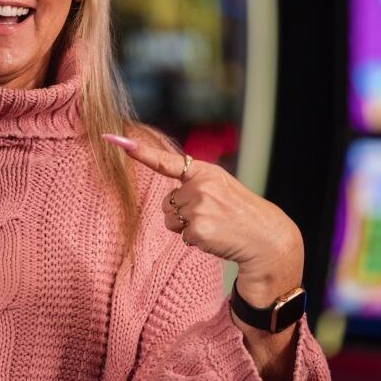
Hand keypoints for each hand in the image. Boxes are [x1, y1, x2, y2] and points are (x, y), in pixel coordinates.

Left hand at [102, 134, 303, 305]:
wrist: (266, 238)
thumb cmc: (240, 213)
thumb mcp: (220, 187)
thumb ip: (195, 184)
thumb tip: (170, 198)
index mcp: (205, 172)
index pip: (166, 161)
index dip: (139, 152)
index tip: (114, 139)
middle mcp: (200, 185)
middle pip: (166, 203)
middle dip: (182, 213)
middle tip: (212, 217)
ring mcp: (199, 207)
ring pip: (171, 221)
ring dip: (187, 228)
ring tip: (215, 226)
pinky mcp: (197, 229)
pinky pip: (182, 237)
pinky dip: (196, 241)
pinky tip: (216, 238)